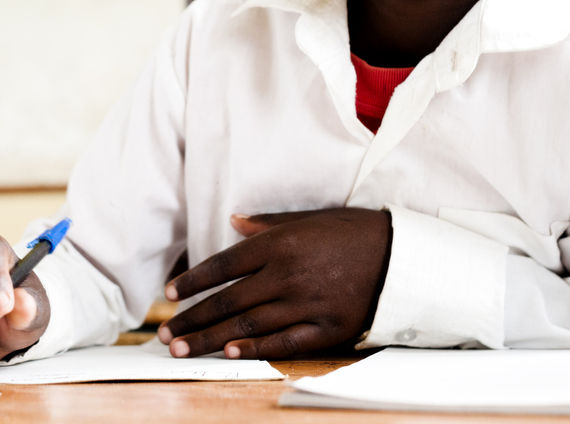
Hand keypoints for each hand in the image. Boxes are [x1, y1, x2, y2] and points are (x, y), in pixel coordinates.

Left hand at [159, 208, 391, 359]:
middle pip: (229, 300)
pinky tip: (229, 353)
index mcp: (282, 243)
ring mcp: (307, 304)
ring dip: (210, 339)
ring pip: (248, 325)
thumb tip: (234, 222)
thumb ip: (269, 223)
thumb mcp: (311, 217)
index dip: (194, 282)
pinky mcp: (327, 329)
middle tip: (166, 333)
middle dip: (192, 319)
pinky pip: (283, 343)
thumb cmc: (355, 231)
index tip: (170, 294)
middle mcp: (289, 274)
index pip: (224, 264)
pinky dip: (255, 348)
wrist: (403, 256)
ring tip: (181, 350)